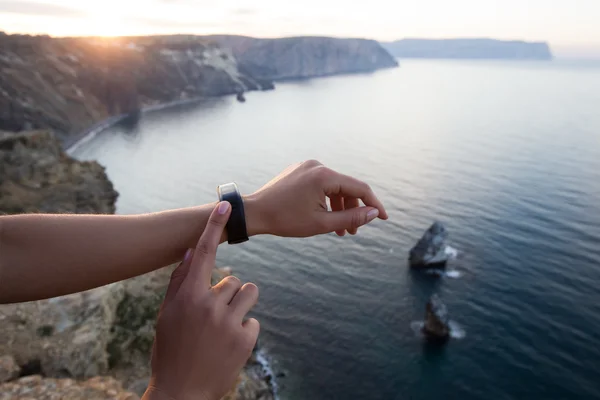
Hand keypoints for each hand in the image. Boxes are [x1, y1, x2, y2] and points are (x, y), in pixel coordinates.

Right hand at [144, 202, 259, 399]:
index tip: (224, 207)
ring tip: (223, 326)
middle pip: (233, 279)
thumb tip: (191, 251)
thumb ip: (180, 281)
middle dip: (226, 293)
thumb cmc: (170, 349)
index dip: (213, 228)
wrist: (181, 393)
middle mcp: (209, 306)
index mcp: (187, 297)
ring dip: (239, 305)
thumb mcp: (167, 315)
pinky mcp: (246, 339)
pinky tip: (227, 344)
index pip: (203, 254)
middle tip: (211, 317)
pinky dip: (243, 328)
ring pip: (248, 292)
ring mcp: (229, 323)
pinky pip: (253, 319)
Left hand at [245, 160, 388, 236]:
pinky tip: (326, 217)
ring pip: (334, 187)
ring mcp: (307, 166)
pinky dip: (327, 200)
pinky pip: (321, 184)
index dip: (374, 204)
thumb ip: (351, 218)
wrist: (254, 213)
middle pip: (346, 187)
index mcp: (324, 175)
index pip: (359, 188)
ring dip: (340, 207)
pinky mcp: (299, 171)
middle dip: (353, 210)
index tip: (384, 218)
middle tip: (354, 232)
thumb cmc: (285, 220)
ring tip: (340, 230)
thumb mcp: (322, 223)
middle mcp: (317, 165)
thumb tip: (375, 214)